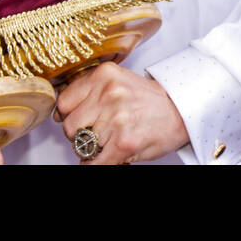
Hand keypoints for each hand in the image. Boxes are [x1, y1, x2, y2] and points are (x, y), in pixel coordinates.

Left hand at [55, 62, 187, 164]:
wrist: (180, 110)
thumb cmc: (148, 99)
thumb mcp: (117, 81)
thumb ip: (89, 90)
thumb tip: (60, 112)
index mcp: (104, 76)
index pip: (64, 101)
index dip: (67, 115)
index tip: (74, 119)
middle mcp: (109, 94)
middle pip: (70, 126)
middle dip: (78, 134)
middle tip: (94, 133)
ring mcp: (117, 118)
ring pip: (81, 146)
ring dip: (90, 150)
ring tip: (106, 143)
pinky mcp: (125, 142)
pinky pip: (96, 163)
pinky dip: (95, 165)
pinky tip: (104, 159)